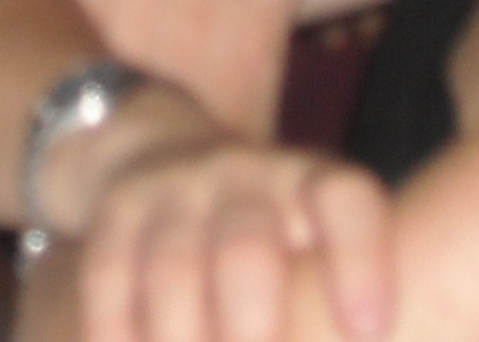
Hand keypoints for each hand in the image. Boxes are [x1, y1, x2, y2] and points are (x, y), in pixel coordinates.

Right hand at [71, 138, 394, 341]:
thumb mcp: (311, 239)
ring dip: (182, 341)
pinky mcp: (117, 213)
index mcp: (309, 183)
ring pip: (174, 270)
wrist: (162, 155)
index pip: (345, 203)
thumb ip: (326, 287)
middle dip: (252, 325)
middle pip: (247, 250)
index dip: (360, 263)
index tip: (369, 333)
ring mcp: (174, 189)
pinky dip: (118, 336)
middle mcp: (243, 175)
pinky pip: (109, 278)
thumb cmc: (268, 231)